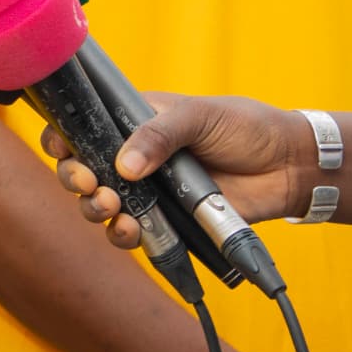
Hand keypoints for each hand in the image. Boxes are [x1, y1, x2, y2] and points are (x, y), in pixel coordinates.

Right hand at [39, 94, 316, 248]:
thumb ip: (158, 134)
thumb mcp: (199, 116)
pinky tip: (131, 230)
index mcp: (133, 122)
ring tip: (112, 208)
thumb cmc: (245, 128)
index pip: (83, 128)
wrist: (288, 166)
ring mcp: (149, 191)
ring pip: (100, 205)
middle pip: (81, 171)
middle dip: (74, 179)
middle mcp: (133, 158)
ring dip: (95, 209)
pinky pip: (132, 233)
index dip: (63, 139)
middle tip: (89, 183)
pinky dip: (123, 235)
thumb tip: (124, 166)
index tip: (63, 150)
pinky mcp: (167, 222)